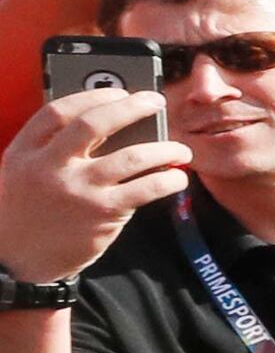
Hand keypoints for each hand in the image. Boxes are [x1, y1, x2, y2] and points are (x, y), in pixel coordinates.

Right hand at [0, 86, 193, 283]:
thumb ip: (51, 149)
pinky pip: (145, 188)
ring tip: (181, 150)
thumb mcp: (22, 172)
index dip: (93, 96)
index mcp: (25, 151)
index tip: (120, 91)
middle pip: (95, 124)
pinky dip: (168, 180)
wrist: (16, 261)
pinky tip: (177, 178)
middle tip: (157, 101)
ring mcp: (78, 190)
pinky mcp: (102, 213)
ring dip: (164, 149)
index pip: (58, 112)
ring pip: (131, 157)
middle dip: (132, 106)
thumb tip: (108, 124)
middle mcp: (49, 166)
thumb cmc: (27, 211)